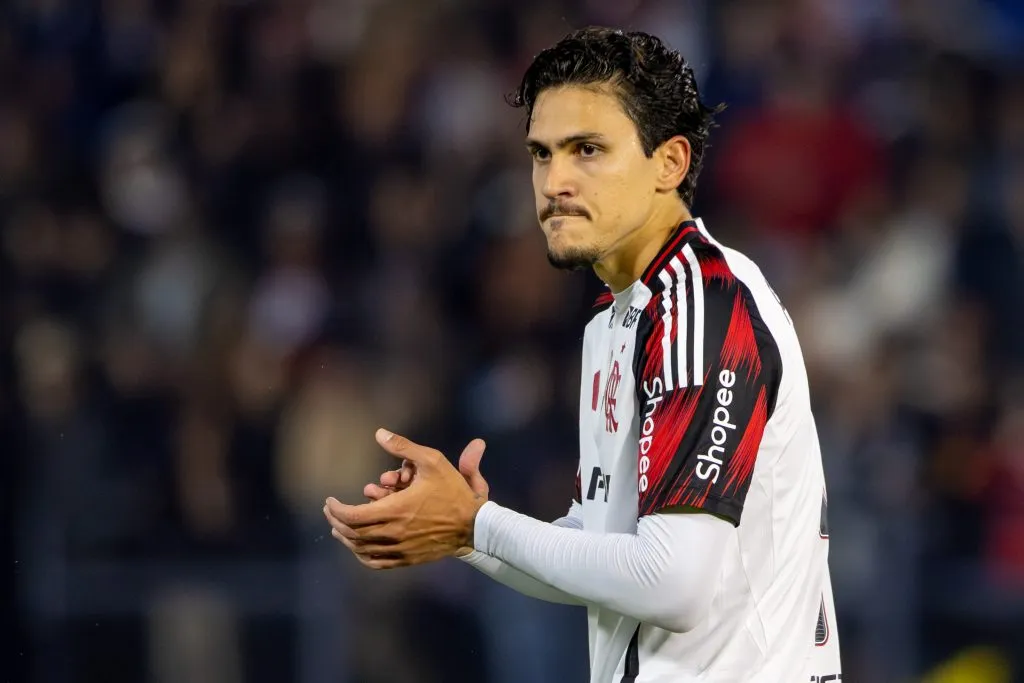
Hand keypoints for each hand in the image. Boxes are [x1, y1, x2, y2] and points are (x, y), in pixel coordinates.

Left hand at [323, 429, 488, 568]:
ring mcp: (399, 550)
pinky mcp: (407, 559)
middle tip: (330, 511)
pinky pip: (376, 563)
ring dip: (346, 539)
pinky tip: (358, 547)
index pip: (352, 516)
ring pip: (362, 549)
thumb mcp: (431, 461)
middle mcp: (393, 533)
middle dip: (336, 521)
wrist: (474, 525)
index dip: (336, 509)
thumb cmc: (453, 491)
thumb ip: (403, 446)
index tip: (329, 501)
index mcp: (395, 510)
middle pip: (352, 533)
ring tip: (338, 528)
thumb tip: (379, 433)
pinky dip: (361, 555)